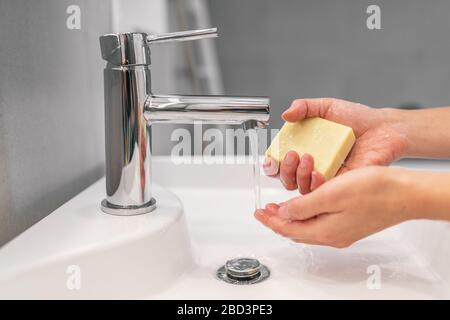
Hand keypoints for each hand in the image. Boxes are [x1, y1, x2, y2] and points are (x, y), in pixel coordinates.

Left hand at [255, 166, 413, 247]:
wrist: (404, 193)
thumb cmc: (373, 192)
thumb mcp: (329, 195)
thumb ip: (302, 207)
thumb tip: (283, 214)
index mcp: (324, 231)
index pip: (287, 229)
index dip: (270, 220)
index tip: (258, 211)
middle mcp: (333, 235)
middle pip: (296, 230)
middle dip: (278, 219)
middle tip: (265, 209)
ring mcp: (342, 231)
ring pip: (307, 226)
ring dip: (292, 216)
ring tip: (281, 206)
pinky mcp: (350, 223)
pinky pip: (320, 222)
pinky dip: (307, 213)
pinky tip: (306, 203)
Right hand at [263, 98, 407, 193]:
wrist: (384, 128)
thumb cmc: (358, 118)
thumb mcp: (327, 107)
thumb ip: (305, 107)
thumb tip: (286, 114)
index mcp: (304, 147)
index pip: (280, 162)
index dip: (272, 163)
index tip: (273, 157)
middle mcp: (312, 165)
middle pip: (286, 179)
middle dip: (284, 170)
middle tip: (293, 155)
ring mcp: (325, 176)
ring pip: (301, 189)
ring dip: (298, 176)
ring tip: (308, 159)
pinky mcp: (340, 185)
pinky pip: (322, 194)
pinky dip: (316, 185)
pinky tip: (318, 173)